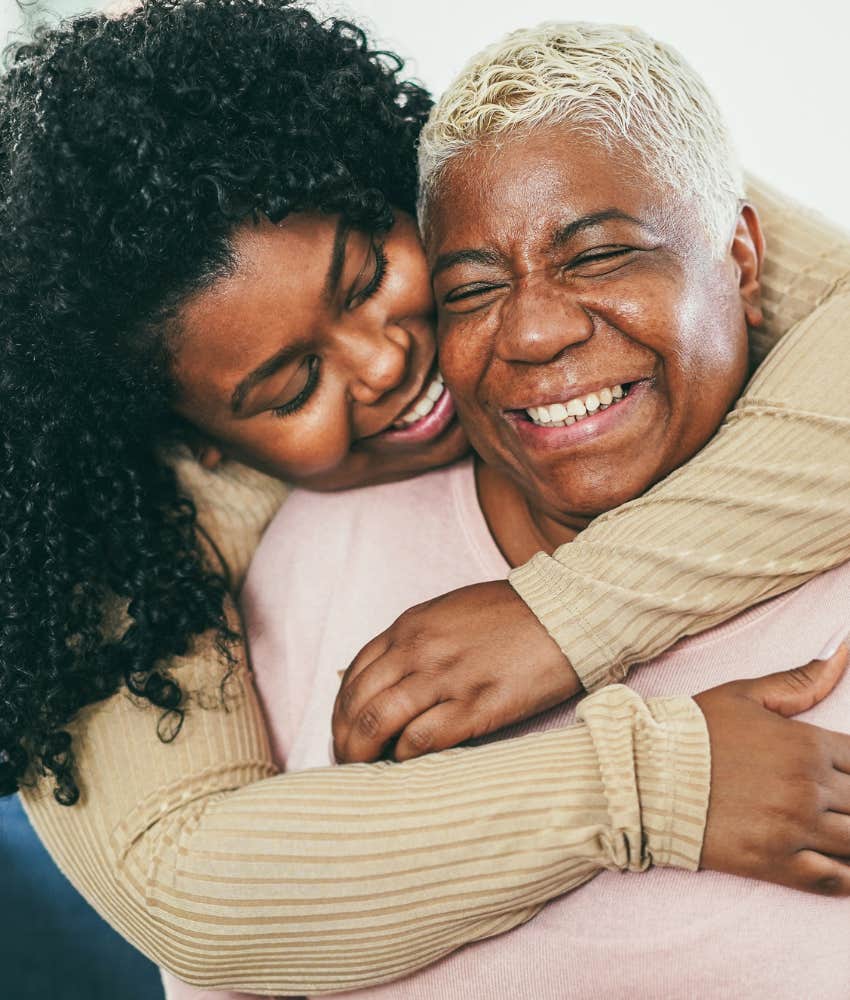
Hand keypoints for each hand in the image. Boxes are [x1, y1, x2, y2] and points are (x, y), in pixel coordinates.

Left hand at [332, 580, 579, 762]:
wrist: (565, 612)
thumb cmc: (511, 614)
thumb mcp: (449, 613)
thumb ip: (416, 642)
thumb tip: (390, 680)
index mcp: (410, 627)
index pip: (354, 674)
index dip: (341, 711)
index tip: (344, 732)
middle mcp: (419, 650)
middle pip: (359, 703)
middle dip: (345, 739)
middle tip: (348, 762)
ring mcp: (446, 677)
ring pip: (380, 723)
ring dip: (365, 755)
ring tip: (367, 773)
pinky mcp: (477, 705)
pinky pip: (422, 739)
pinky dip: (406, 758)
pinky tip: (408, 766)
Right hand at [696, 645, 849, 894]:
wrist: (645, 774)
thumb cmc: (692, 731)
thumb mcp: (744, 695)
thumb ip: (799, 680)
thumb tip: (843, 649)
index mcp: (806, 743)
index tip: (842, 777)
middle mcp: (809, 786)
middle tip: (836, 803)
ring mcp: (794, 827)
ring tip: (838, 830)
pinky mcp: (776, 863)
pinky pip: (834, 880)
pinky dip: (848, 879)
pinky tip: (843, 869)